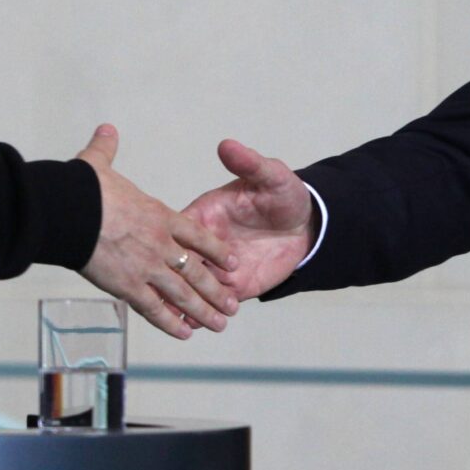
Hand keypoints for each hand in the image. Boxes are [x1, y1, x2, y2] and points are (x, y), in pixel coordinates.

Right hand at [75, 125, 237, 338]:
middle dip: (217, 290)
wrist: (69, 211)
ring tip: (221, 324)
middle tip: (234, 306)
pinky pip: (154, 308)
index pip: (198, 236)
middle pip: (197, 271)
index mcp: (160, 216)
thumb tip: (105, 130)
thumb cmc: (83, 188)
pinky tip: (185, 333)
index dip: (217, 250)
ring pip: (183, 293)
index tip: (232, 261)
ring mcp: (146, 267)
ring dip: (204, 310)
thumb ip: (106, 149)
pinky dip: (171, 322)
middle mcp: (160, 244)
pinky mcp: (127, 286)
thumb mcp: (98, 164)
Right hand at [180, 139, 313, 302]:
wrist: (306, 225)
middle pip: (180, 263)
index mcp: (204, 215)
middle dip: (174, 280)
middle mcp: (205, 244)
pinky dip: (200, 313)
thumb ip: (249, 163)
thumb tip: (227, 145)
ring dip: (184, 302)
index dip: (170, 242)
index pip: (180, 230)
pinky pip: (212, 302)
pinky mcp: (233, 286)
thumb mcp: (270, 176)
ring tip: (178, 316)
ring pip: (192, 287)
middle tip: (167, 295)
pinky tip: (192, 325)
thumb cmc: (283, 195)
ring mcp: (217, 268)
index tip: (164, 255)